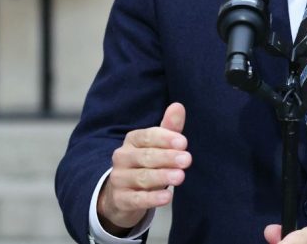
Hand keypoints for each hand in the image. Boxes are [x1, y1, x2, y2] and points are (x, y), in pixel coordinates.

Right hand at [96, 103, 190, 234]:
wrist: (121, 195)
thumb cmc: (146, 165)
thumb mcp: (158, 146)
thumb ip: (169, 128)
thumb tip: (178, 106)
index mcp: (132, 140)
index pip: (148, 136)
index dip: (165, 139)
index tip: (183, 142)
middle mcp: (122, 157)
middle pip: (146, 156)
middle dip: (167, 157)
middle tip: (187, 159)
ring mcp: (119, 179)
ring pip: (141, 177)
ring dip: (162, 176)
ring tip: (180, 177)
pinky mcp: (120, 200)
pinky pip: (136, 199)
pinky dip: (152, 198)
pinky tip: (167, 197)